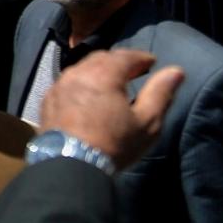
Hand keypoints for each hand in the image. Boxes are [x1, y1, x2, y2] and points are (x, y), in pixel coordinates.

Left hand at [40, 49, 183, 170]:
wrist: (71, 165)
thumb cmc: (114, 144)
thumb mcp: (147, 122)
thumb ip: (161, 93)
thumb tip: (176, 71)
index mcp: (102, 75)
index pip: (124, 56)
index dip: (140, 58)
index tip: (151, 63)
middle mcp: (77, 74)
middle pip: (100, 58)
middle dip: (119, 61)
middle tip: (134, 70)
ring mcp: (58, 86)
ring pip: (81, 69)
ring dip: (98, 70)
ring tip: (112, 82)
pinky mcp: (47, 100)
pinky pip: (67, 83)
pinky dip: (82, 83)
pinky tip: (88, 95)